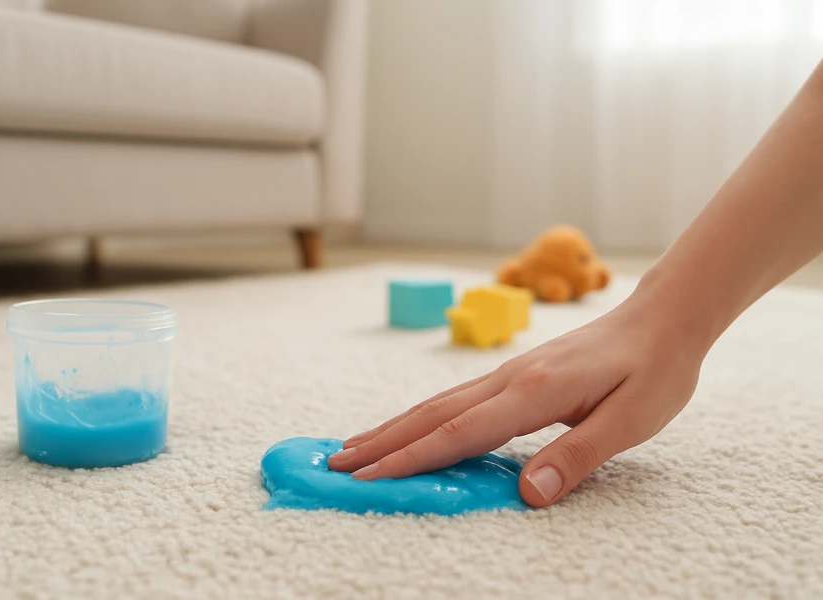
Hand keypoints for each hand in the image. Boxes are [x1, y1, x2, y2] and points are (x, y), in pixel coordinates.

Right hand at [328, 293, 705, 506]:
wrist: (662, 318)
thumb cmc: (653, 371)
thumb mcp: (629, 422)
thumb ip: (575, 458)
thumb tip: (525, 495)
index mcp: (533, 392)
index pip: (459, 433)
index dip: (411, 459)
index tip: (368, 478)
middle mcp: (510, 379)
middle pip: (432, 414)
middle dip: (382, 442)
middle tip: (336, 463)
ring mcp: (509, 373)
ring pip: (437, 403)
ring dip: (394, 427)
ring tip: (356, 445)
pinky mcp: (515, 374)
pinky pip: (455, 399)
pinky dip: (422, 416)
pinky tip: (412, 426)